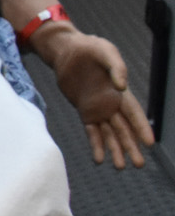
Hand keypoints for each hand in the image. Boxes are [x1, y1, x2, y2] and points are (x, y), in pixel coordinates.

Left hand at [44, 29, 154, 168]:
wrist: (66, 51)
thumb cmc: (89, 48)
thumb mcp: (105, 51)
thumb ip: (116, 67)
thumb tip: (121, 86)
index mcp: (120, 93)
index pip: (134, 114)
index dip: (141, 128)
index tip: (149, 143)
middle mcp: (112, 104)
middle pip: (124, 129)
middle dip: (132, 147)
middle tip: (139, 165)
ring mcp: (98, 109)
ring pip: (109, 134)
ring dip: (115, 150)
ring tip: (120, 167)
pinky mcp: (84, 111)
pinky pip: (92, 131)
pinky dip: (96, 145)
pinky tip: (99, 159)